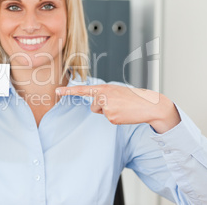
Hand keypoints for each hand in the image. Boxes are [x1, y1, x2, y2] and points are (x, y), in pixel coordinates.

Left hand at [56, 84, 180, 132]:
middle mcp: (103, 95)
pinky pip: (108, 119)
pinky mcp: (111, 116)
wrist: (149, 105)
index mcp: (104, 88)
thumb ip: (103, 95)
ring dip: (109, 112)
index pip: (83, 89)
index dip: (68, 91)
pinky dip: (116, 118)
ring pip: (100, 113)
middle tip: (118, 104)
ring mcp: (107, 106)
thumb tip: (95, 105)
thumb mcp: (116, 91)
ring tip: (122, 108)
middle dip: (103, 108)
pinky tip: (124, 114)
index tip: (57, 91)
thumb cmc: (133, 98)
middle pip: (93, 106)